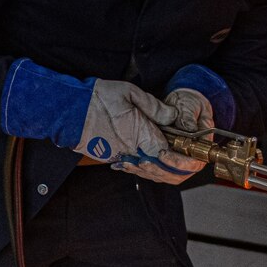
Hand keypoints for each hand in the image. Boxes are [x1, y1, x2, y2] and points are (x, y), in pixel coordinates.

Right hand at [0, 61, 206, 183]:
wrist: (69, 111)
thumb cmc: (97, 99)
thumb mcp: (130, 94)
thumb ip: (155, 108)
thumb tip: (173, 117)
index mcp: (140, 135)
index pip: (170, 157)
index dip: (187, 161)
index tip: (197, 160)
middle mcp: (132, 151)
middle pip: (163, 171)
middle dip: (181, 170)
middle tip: (193, 164)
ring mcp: (122, 157)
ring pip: (150, 172)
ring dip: (167, 172)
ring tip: (180, 166)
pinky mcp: (112, 158)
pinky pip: (137, 168)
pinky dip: (151, 170)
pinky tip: (157, 164)